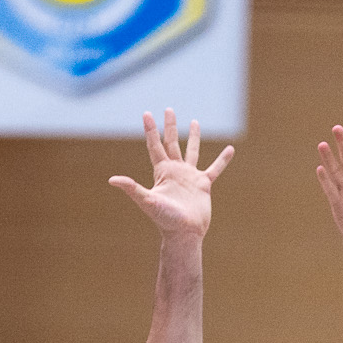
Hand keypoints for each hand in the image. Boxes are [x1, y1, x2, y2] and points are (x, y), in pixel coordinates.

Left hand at [109, 109, 232, 237]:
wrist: (184, 233)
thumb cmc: (165, 219)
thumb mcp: (148, 201)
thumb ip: (132, 188)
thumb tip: (112, 180)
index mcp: (162, 172)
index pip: (155, 146)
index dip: (150, 130)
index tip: (147, 114)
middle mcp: (175, 171)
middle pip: (171, 143)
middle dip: (170, 126)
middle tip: (169, 109)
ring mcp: (189, 177)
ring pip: (191, 151)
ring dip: (193, 137)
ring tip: (194, 122)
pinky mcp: (203, 185)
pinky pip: (215, 169)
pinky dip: (222, 160)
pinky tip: (230, 150)